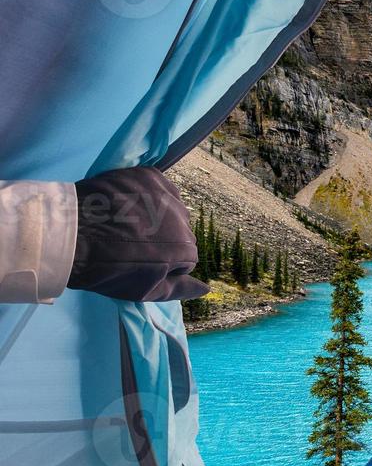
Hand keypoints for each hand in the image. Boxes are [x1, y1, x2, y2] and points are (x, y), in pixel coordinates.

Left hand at [69, 167, 209, 301]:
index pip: (185, 257)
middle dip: (163, 237)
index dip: (162, 262)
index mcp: (185, 248)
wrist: (69, 236)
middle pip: (179, 230)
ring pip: (170, 206)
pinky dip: (147, 193)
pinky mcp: (147, 175)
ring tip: (128, 221)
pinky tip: (128, 202)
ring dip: (157, 214)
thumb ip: (180, 289)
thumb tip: (207, 288)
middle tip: (132, 243)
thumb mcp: (144, 291)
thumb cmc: (106, 270)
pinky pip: (157, 185)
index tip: (139, 263)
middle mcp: (182, 217)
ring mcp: (164, 193)